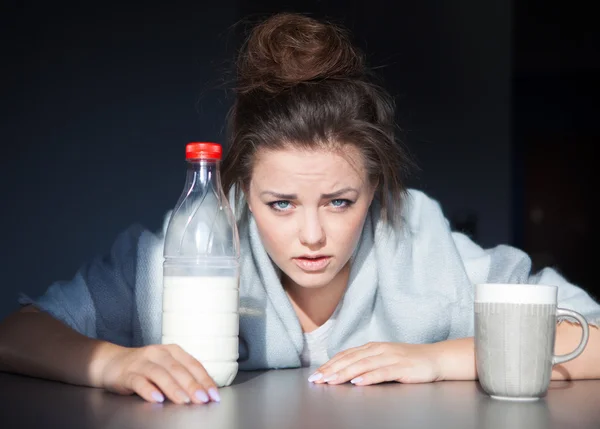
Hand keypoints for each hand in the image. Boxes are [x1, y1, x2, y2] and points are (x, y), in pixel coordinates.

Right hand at [99, 344, 219, 403]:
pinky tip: (157, 399)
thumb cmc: (145, 367)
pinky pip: (139, 381)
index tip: (213, 394)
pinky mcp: (127, 373)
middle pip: (178, 369)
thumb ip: (182, 377)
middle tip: (202, 399)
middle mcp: (158, 353)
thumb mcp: (166, 367)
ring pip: (160, 374)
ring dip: (174, 388)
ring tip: (184, 400)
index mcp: (172, 351)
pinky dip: (149, 390)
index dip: (204, 379)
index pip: (193, 364)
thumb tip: (204, 392)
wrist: (111, 362)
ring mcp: (142, 362)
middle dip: (192, 385)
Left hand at [308, 342, 442, 385]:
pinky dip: (368, 377)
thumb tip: (345, 370)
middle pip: (350, 359)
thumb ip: (366, 362)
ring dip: (344, 373)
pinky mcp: (401, 367)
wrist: (436, 358)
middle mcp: (379, 350)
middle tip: (317, 379)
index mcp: (373, 347)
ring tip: (331, 380)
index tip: (315, 374)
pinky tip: (357, 382)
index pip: (346, 355)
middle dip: (331, 369)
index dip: (330, 364)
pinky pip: (382, 373)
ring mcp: (390, 357)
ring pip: (363, 365)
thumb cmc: (409, 360)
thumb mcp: (384, 358)